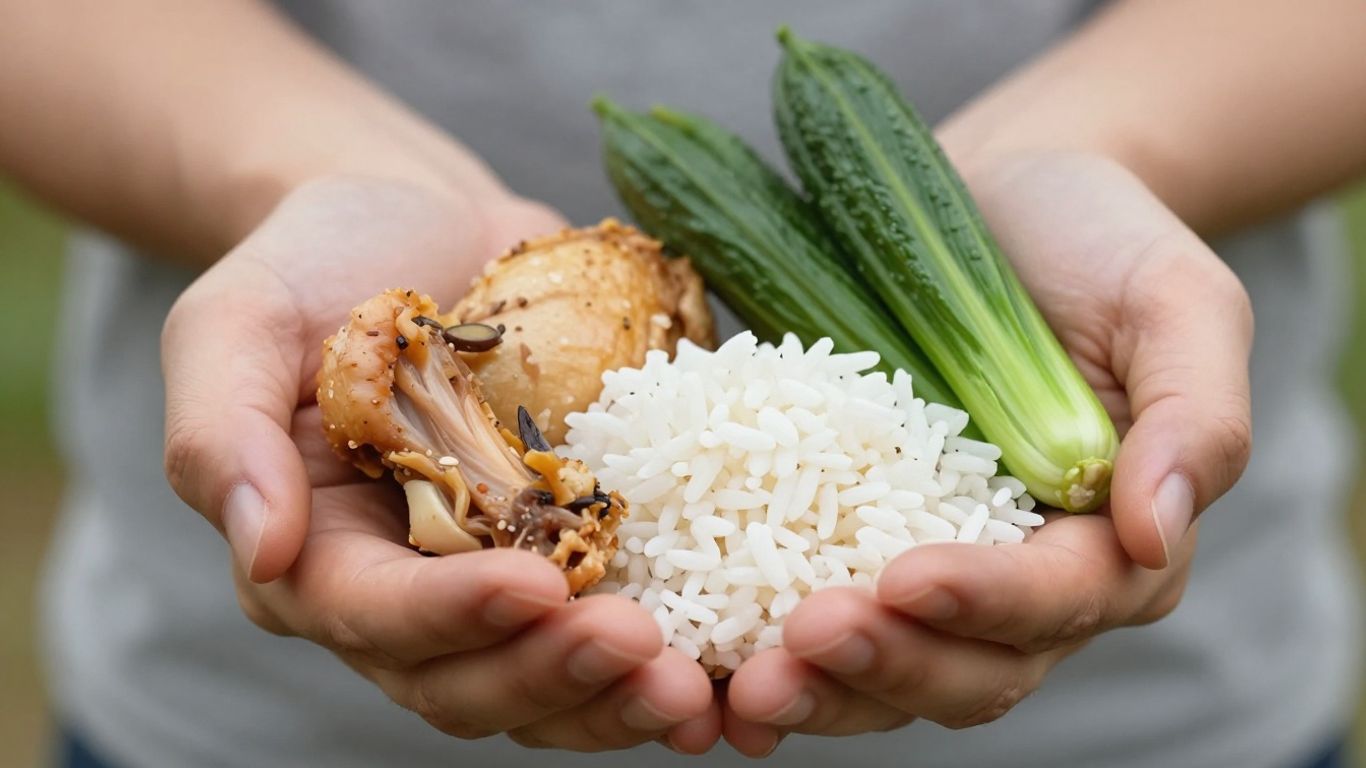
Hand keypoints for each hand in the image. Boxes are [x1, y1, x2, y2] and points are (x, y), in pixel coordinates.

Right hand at [161, 176, 718, 751]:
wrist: (416, 221)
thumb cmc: (313, 265)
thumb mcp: (235, 325)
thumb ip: (223, 436)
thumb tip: (260, 549)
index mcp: (315, 557)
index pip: (376, 618)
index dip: (454, 616)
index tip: (538, 585)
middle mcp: (405, 590)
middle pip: (466, 680)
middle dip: (552, 674)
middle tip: (642, 649)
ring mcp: (494, 573)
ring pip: (545, 680)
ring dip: (617, 697)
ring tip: (694, 688)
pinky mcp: (568, 542)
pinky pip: (613, 619)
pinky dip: (664, 654)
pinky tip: (726, 663)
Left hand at [721, 152, 1252, 753]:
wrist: (1003, 202)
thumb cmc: (1101, 242)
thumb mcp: (1178, 305)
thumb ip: (1196, 420)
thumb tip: (1159, 532)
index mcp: (1116, 543)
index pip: (1059, 601)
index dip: (986, 603)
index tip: (906, 579)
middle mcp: (1026, 581)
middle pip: (970, 669)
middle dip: (887, 665)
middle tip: (799, 642)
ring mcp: (934, 569)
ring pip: (888, 671)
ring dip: (819, 687)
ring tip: (745, 680)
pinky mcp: (852, 541)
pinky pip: (811, 612)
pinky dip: (765, 649)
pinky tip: (710, 661)